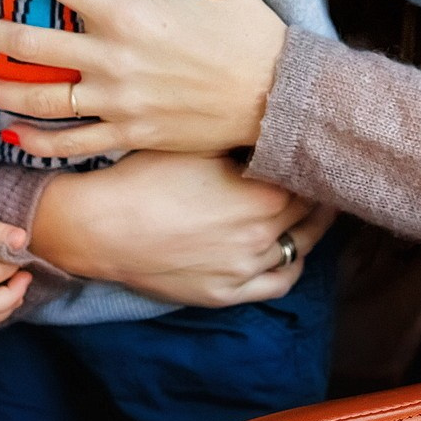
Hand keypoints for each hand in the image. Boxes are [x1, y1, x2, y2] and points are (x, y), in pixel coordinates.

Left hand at [0, 0, 289, 157]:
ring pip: (39, 100)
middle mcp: (112, 60)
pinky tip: (13, 134)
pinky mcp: (130, 136)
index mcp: (127, 13)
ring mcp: (117, 104)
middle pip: (29, 44)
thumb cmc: (248, 28)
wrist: (277, 96)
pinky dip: (36, 142)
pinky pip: (71, 144)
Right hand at [30, 150, 336, 306]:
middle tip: (318, 176)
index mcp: (262, 193)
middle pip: (310, 212)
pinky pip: (278, 282)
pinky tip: (292, 249)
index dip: (314, 163)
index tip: (316, 151)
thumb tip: (273, 128)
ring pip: (299, 247)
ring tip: (313, 209)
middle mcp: (262, 234)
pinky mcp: (226, 292)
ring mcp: (245, 268)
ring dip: (310, 227)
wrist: (102, 225)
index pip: (309, 178)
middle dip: (316, 192)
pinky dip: (292, 264)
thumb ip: (243, 141)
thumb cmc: (146, 176)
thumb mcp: (200, 144)